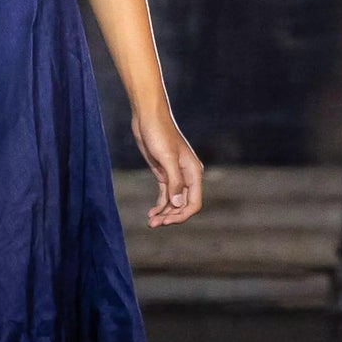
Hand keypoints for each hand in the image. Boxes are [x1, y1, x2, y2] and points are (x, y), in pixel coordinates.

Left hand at [131, 110, 202, 226]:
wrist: (147, 117)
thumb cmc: (158, 133)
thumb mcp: (166, 158)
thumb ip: (174, 181)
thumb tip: (179, 203)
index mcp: (193, 172)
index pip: (194, 202)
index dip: (182, 215)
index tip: (167, 221)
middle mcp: (187, 176)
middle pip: (183, 205)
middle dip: (171, 216)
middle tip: (155, 224)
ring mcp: (175, 175)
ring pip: (174, 202)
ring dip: (164, 213)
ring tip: (151, 222)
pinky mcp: (163, 173)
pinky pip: (165, 195)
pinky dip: (160, 205)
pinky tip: (151, 214)